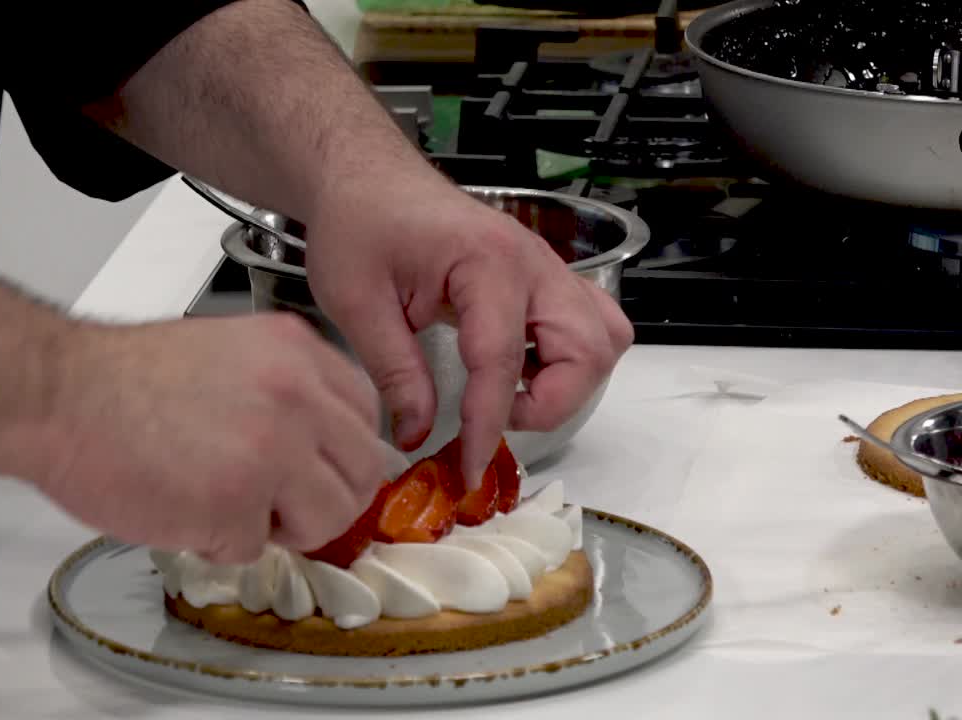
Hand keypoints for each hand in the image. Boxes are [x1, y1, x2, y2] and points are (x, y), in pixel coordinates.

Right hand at [32, 314, 385, 563]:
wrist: (58, 393)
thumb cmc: (125, 378)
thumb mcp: (233, 352)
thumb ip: (290, 390)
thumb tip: (328, 444)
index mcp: (298, 351)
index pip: (366, 413)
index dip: (341, 451)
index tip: (317, 466)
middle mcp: (297, 395)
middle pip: (363, 471)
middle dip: (324, 496)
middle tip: (278, 499)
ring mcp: (272, 450)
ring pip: (329, 516)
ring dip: (285, 526)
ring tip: (230, 505)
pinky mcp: (237, 503)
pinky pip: (258, 547)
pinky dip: (222, 542)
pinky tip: (187, 508)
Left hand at [305, 173, 633, 483]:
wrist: (367, 177)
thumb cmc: (359, 224)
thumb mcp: (357, 303)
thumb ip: (394, 371)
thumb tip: (417, 434)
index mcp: (486, 263)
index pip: (501, 362)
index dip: (488, 425)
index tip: (468, 467)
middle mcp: (532, 263)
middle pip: (587, 350)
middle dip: (548, 403)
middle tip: (491, 419)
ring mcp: (545, 267)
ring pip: (603, 336)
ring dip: (571, 381)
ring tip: (510, 395)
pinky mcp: (542, 276)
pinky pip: (590, 322)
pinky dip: (572, 358)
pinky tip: (523, 369)